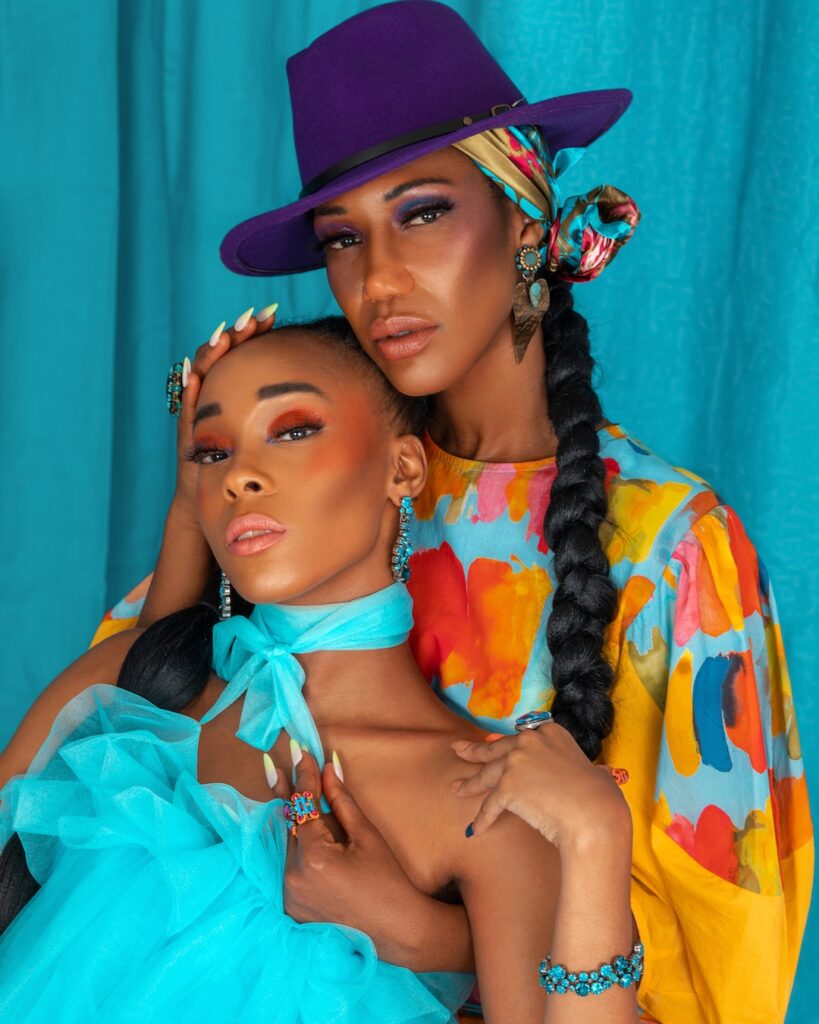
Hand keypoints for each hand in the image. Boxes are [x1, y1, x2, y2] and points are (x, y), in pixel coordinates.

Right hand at [172, 304, 278, 520]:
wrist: (214, 507)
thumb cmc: (250, 471)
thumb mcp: (276, 437)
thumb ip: (294, 416)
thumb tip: (337, 395)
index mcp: (235, 393)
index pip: (243, 353)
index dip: (255, 333)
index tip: (272, 315)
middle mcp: (214, 398)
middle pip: (222, 356)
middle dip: (236, 334)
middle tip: (252, 318)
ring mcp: (199, 414)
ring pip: (201, 375)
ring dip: (211, 354)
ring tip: (224, 337)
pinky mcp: (189, 436)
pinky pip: (187, 409)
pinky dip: (189, 391)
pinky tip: (194, 375)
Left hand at [280, 746, 435, 964]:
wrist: (397, 930)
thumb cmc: (387, 880)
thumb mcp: (366, 835)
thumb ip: (341, 800)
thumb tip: (328, 767)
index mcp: (313, 857)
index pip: (303, 806)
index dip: (303, 776)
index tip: (299, 750)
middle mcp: (292, 877)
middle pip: (289, 824)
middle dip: (289, 794)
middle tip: (270, 763)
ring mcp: (288, 895)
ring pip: (286, 845)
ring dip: (291, 821)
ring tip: (282, 787)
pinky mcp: (290, 907)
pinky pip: (287, 866)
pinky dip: (294, 847)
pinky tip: (298, 830)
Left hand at [451, 726, 630, 849]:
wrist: (594, 813)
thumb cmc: (600, 798)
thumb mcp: (592, 770)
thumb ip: (583, 768)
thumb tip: (599, 774)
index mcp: (550, 732)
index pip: (521, 740)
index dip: (505, 746)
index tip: (490, 744)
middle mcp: (529, 741)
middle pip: (497, 750)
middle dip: (475, 751)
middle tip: (458, 750)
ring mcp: (516, 761)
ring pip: (488, 775)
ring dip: (470, 784)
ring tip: (456, 789)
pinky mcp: (507, 786)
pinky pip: (490, 805)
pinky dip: (482, 818)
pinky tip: (474, 828)